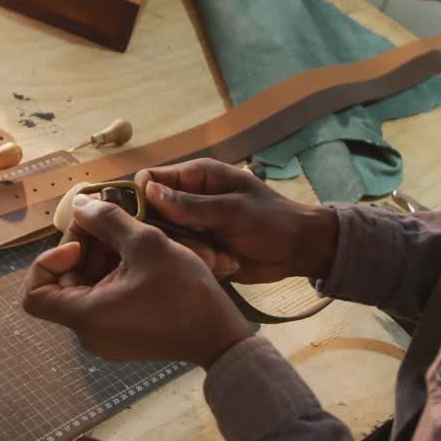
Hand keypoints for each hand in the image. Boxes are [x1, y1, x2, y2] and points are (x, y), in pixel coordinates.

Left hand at [22, 193, 251, 367]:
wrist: (219, 337)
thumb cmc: (184, 293)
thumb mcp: (146, 244)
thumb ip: (107, 220)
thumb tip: (81, 204)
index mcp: (85, 316)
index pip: (34, 294)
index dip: (46, 263)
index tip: (79, 244)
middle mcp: (88, 333)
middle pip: (63, 284)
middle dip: (82, 249)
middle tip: (109, 223)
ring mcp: (105, 336)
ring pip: (86, 289)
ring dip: (100, 258)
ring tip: (129, 236)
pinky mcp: (123, 335)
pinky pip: (104, 299)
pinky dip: (113, 274)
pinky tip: (139, 256)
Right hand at [134, 159, 338, 283]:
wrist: (298, 250)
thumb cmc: (272, 220)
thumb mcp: (234, 211)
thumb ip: (192, 204)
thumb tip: (149, 192)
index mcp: (195, 177)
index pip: (149, 179)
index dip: (142, 198)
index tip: (153, 221)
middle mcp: (188, 199)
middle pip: (152, 215)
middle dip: (173, 235)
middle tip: (203, 247)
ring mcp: (192, 225)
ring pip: (167, 240)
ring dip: (192, 252)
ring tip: (220, 257)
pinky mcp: (198, 248)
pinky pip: (183, 257)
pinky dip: (202, 263)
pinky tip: (226, 263)